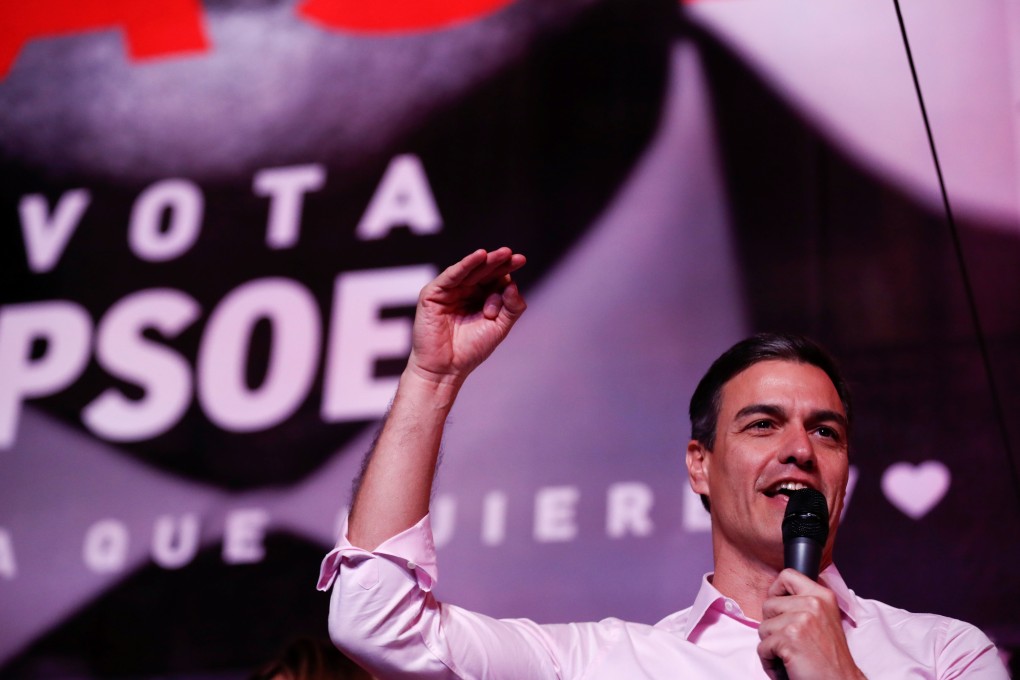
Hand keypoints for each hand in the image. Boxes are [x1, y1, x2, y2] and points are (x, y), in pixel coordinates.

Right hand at [407, 247, 526, 386]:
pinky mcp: (433, 293)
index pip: (495, 279)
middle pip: (484, 271)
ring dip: (486, 260)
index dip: (507, 270)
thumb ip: (511, 307)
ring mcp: (449, 291)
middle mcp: (464, 291)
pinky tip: (479, 256)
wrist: (445, 369)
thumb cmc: (471, 350)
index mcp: (480, 298)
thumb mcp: (499, 327)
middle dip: (499, 262)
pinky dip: (465, 265)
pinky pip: (451, 276)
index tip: (521, 260)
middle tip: (513, 255)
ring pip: (470, 271)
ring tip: (503, 254)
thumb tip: (513, 284)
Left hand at [758, 569, 864, 679]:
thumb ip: (805, 604)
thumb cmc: (830, 658)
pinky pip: (763, 647)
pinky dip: (769, 660)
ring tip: (789, 654)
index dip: (776, 591)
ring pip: (763, 627)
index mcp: (822, 595)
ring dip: (771, 645)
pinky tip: (786, 665)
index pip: (787, 575)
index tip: (779, 608)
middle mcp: (813, 603)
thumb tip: (777, 596)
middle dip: (772, 625)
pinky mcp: (790, 638)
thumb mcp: (825, 619)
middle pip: (768, 604)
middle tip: (789, 640)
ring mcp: (801, 620)